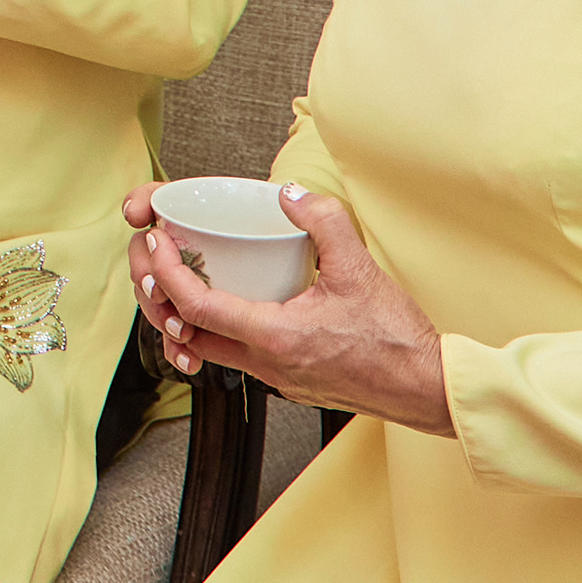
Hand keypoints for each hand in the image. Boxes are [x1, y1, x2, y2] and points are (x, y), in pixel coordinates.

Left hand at [122, 182, 456, 437]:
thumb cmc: (397, 341)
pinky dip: (217, 331)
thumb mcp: (360, 268)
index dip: (166, 272)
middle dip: (161, 297)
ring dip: (187, 317)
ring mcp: (275, 379)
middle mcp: (266, 365)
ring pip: (209, 350)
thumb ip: (323, 222)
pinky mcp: (287, 382)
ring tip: (181, 278)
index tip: (157, 243)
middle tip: (156, 259)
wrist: (426, 389)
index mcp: (275, 337)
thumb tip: (290, 193)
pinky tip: (226, 306)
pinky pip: (236, 358)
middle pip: (188, 334)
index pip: (195, 306)